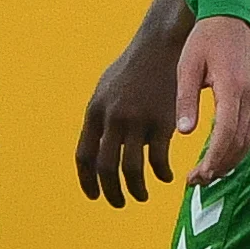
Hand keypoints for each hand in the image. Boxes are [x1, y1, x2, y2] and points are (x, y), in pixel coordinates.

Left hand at [76, 24, 180, 206]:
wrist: (161, 45)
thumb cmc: (135, 67)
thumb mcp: (108, 88)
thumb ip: (101, 117)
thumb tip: (97, 145)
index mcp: (94, 111)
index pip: (83, 156)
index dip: (87, 181)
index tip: (94, 196)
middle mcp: (112, 118)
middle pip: (105, 168)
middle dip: (111, 192)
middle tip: (119, 203)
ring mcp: (136, 120)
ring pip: (130, 169)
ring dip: (136, 190)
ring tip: (141, 196)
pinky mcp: (161, 121)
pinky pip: (158, 160)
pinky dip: (161, 173)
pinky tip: (165, 177)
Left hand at [179, 15, 249, 185]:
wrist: (231, 17)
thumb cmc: (205, 39)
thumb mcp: (188, 65)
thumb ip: (186, 99)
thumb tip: (185, 133)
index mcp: (232, 87)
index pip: (227, 133)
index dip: (214, 158)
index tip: (198, 175)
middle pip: (241, 143)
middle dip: (220, 167)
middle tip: (197, 181)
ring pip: (249, 141)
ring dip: (230, 161)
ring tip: (206, 175)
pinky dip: (237, 149)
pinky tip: (220, 156)